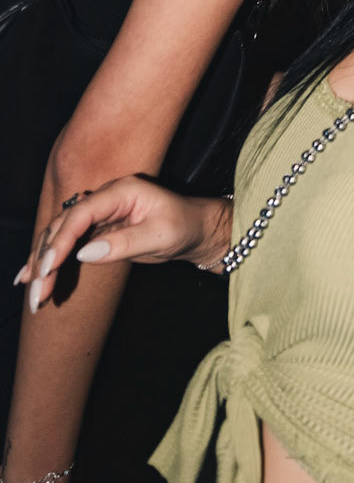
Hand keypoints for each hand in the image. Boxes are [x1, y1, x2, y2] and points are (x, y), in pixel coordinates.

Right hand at [16, 182, 226, 313]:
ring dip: (43, 261)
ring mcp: (99, 214)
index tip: (48, 268)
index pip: (81, 213)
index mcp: (121, 191)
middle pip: (64, 224)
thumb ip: (124, 243)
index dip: (61, 240)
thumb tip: (83, 253)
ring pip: (60, 234)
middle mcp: (105, 198)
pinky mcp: (97, 230)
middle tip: (37, 289)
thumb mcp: (160, 236)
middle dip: (46, 257)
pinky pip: (67, 243)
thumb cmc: (184, 227)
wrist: (195, 229)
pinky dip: (48, 259)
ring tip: (32, 291)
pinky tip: (30, 276)